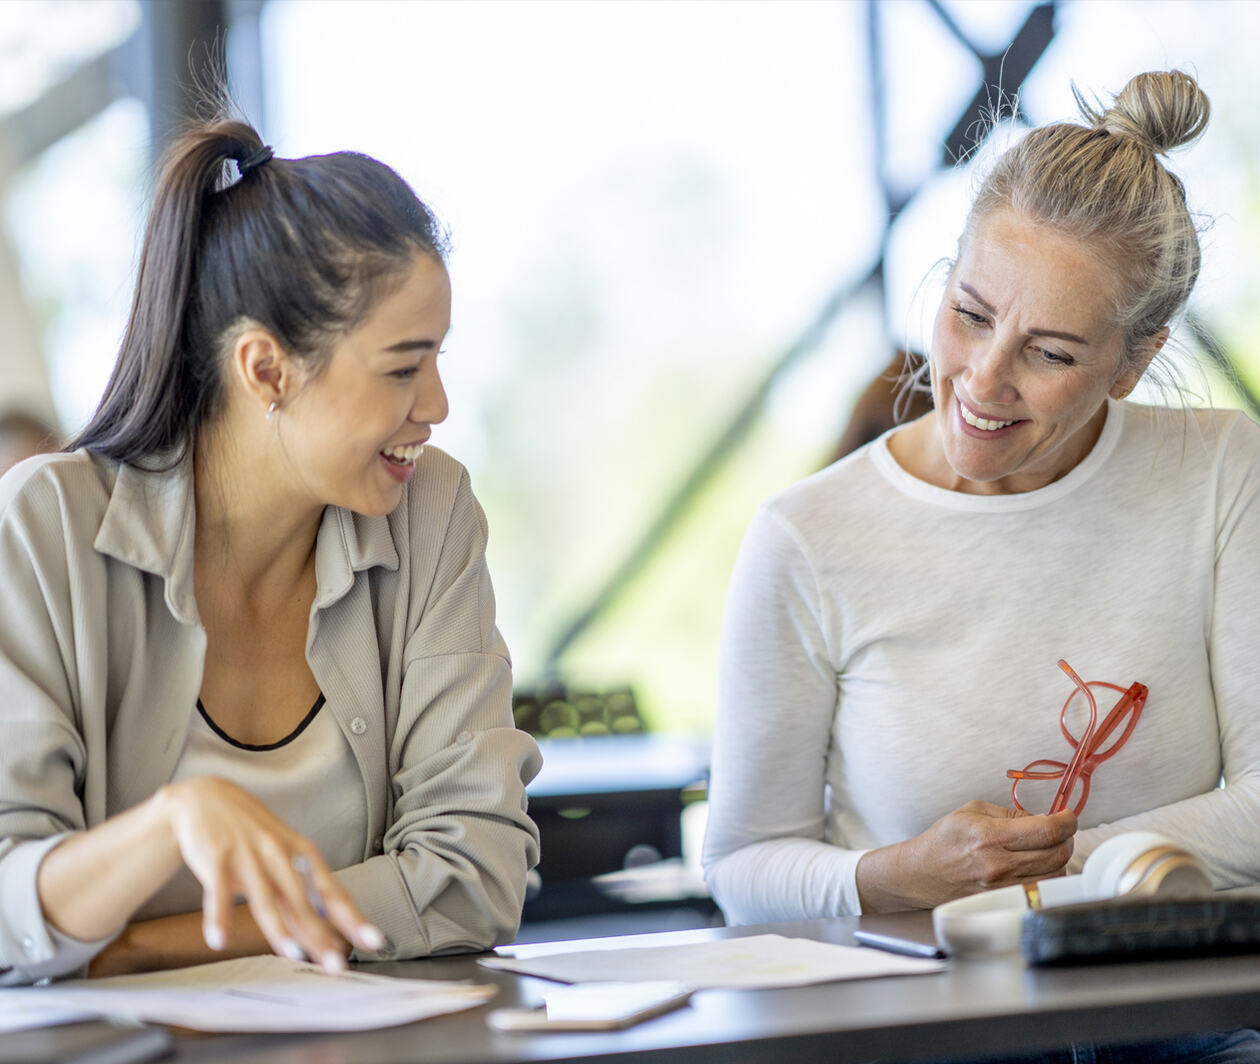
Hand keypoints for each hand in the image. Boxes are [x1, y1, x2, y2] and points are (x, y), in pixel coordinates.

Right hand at [152, 777, 385, 970]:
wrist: (206, 796)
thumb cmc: (253, 834)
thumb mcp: (284, 855)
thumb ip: (302, 894)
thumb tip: (330, 935)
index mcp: (301, 854)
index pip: (332, 891)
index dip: (353, 918)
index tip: (375, 941)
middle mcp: (279, 854)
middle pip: (303, 903)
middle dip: (320, 936)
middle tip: (337, 964)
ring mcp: (248, 855)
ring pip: (266, 899)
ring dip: (279, 930)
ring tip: (293, 956)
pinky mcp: (216, 857)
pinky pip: (217, 890)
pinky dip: (218, 916)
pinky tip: (219, 940)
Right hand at [857, 799, 1076, 912]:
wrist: (921, 873)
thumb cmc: (944, 840)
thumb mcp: (972, 811)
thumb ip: (1010, 813)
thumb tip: (1042, 818)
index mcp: (989, 836)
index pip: (1046, 831)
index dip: (1066, 821)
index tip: (1067, 815)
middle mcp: (998, 865)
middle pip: (1057, 854)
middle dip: (1066, 838)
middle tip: (1059, 830)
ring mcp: (1002, 887)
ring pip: (1055, 875)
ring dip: (1058, 858)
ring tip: (1046, 848)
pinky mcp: (1003, 900)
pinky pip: (1041, 890)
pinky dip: (1048, 876)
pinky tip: (1038, 866)